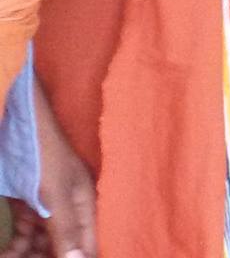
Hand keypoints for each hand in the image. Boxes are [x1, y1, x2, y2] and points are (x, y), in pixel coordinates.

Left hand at [1, 87, 94, 257]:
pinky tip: (7, 254)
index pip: (87, 246)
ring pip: (40, 245)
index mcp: (85, 205)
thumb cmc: (43, 151)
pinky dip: (16, 248)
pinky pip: (24, 236)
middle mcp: (69, 209)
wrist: (19, 120)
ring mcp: (46, 207)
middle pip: (63, 248)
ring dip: (27, 256)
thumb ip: (67, 229)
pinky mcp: (26, 205)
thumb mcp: (55, 192)